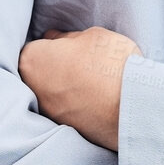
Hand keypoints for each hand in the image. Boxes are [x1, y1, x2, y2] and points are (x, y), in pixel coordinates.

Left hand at [18, 26, 141, 150]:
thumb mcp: (92, 35)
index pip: (35, 48)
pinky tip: (94, 99)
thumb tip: (56, 39)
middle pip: (39, 72)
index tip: (69, 46)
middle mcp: (32, 88)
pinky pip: (65, 110)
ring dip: (64, 87)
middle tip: (81, 62)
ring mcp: (47, 111)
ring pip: (51, 93)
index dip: (54, 45)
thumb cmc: (109, 63)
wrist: (131, 105)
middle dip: (54, 67)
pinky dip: (75, 104)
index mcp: (34, 59)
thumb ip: (67, 37)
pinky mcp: (63, 129)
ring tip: (90, 82)